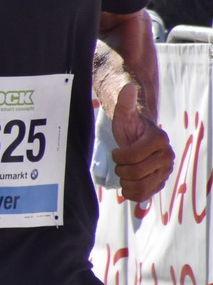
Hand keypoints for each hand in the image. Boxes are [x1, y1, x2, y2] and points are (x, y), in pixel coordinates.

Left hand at [108, 82, 173, 201]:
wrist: (139, 140)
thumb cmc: (130, 128)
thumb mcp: (124, 116)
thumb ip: (125, 103)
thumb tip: (127, 87)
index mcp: (158, 140)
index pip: (132, 157)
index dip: (118, 156)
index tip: (117, 151)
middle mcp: (166, 157)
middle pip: (135, 173)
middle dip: (121, 168)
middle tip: (120, 162)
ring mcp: (165, 171)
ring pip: (139, 187)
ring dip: (125, 182)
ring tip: (125, 172)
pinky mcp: (161, 183)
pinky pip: (144, 196)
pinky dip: (132, 193)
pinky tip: (129, 183)